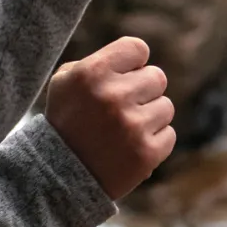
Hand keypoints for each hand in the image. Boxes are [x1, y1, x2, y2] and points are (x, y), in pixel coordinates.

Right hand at [43, 36, 174, 200]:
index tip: (124, 77)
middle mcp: (112, 96)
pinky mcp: (146, 153)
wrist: (57, 177)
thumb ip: (100, 61)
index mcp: (91, 73)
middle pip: (157, 77)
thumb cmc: (66, 121)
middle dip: (143, 91)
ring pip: (166, 106)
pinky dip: (153, 142)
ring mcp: (131, 126)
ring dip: (149, 117)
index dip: (133, 63)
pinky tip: (129, 148)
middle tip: (121, 109)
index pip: (137, 49)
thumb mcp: (66, 82)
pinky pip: (168, 134)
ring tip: (123, 130)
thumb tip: (139, 57)